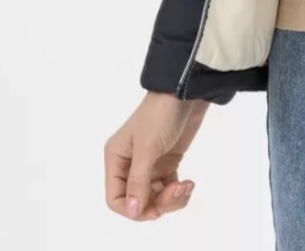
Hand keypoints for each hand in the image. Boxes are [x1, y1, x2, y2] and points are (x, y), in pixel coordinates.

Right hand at [104, 91, 209, 220]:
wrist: (187, 92)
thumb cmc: (160, 114)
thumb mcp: (147, 148)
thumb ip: (139, 182)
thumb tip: (132, 212)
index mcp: (116, 159)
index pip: (115, 197)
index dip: (132, 209)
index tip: (154, 210)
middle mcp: (130, 165)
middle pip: (137, 201)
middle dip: (158, 203)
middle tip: (176, 191)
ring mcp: (149, 165)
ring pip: (155, 198)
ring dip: (171, 199)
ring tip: (186, 186)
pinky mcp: (167, 162)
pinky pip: (168, 189)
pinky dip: (179, 191)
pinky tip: (189, 183)